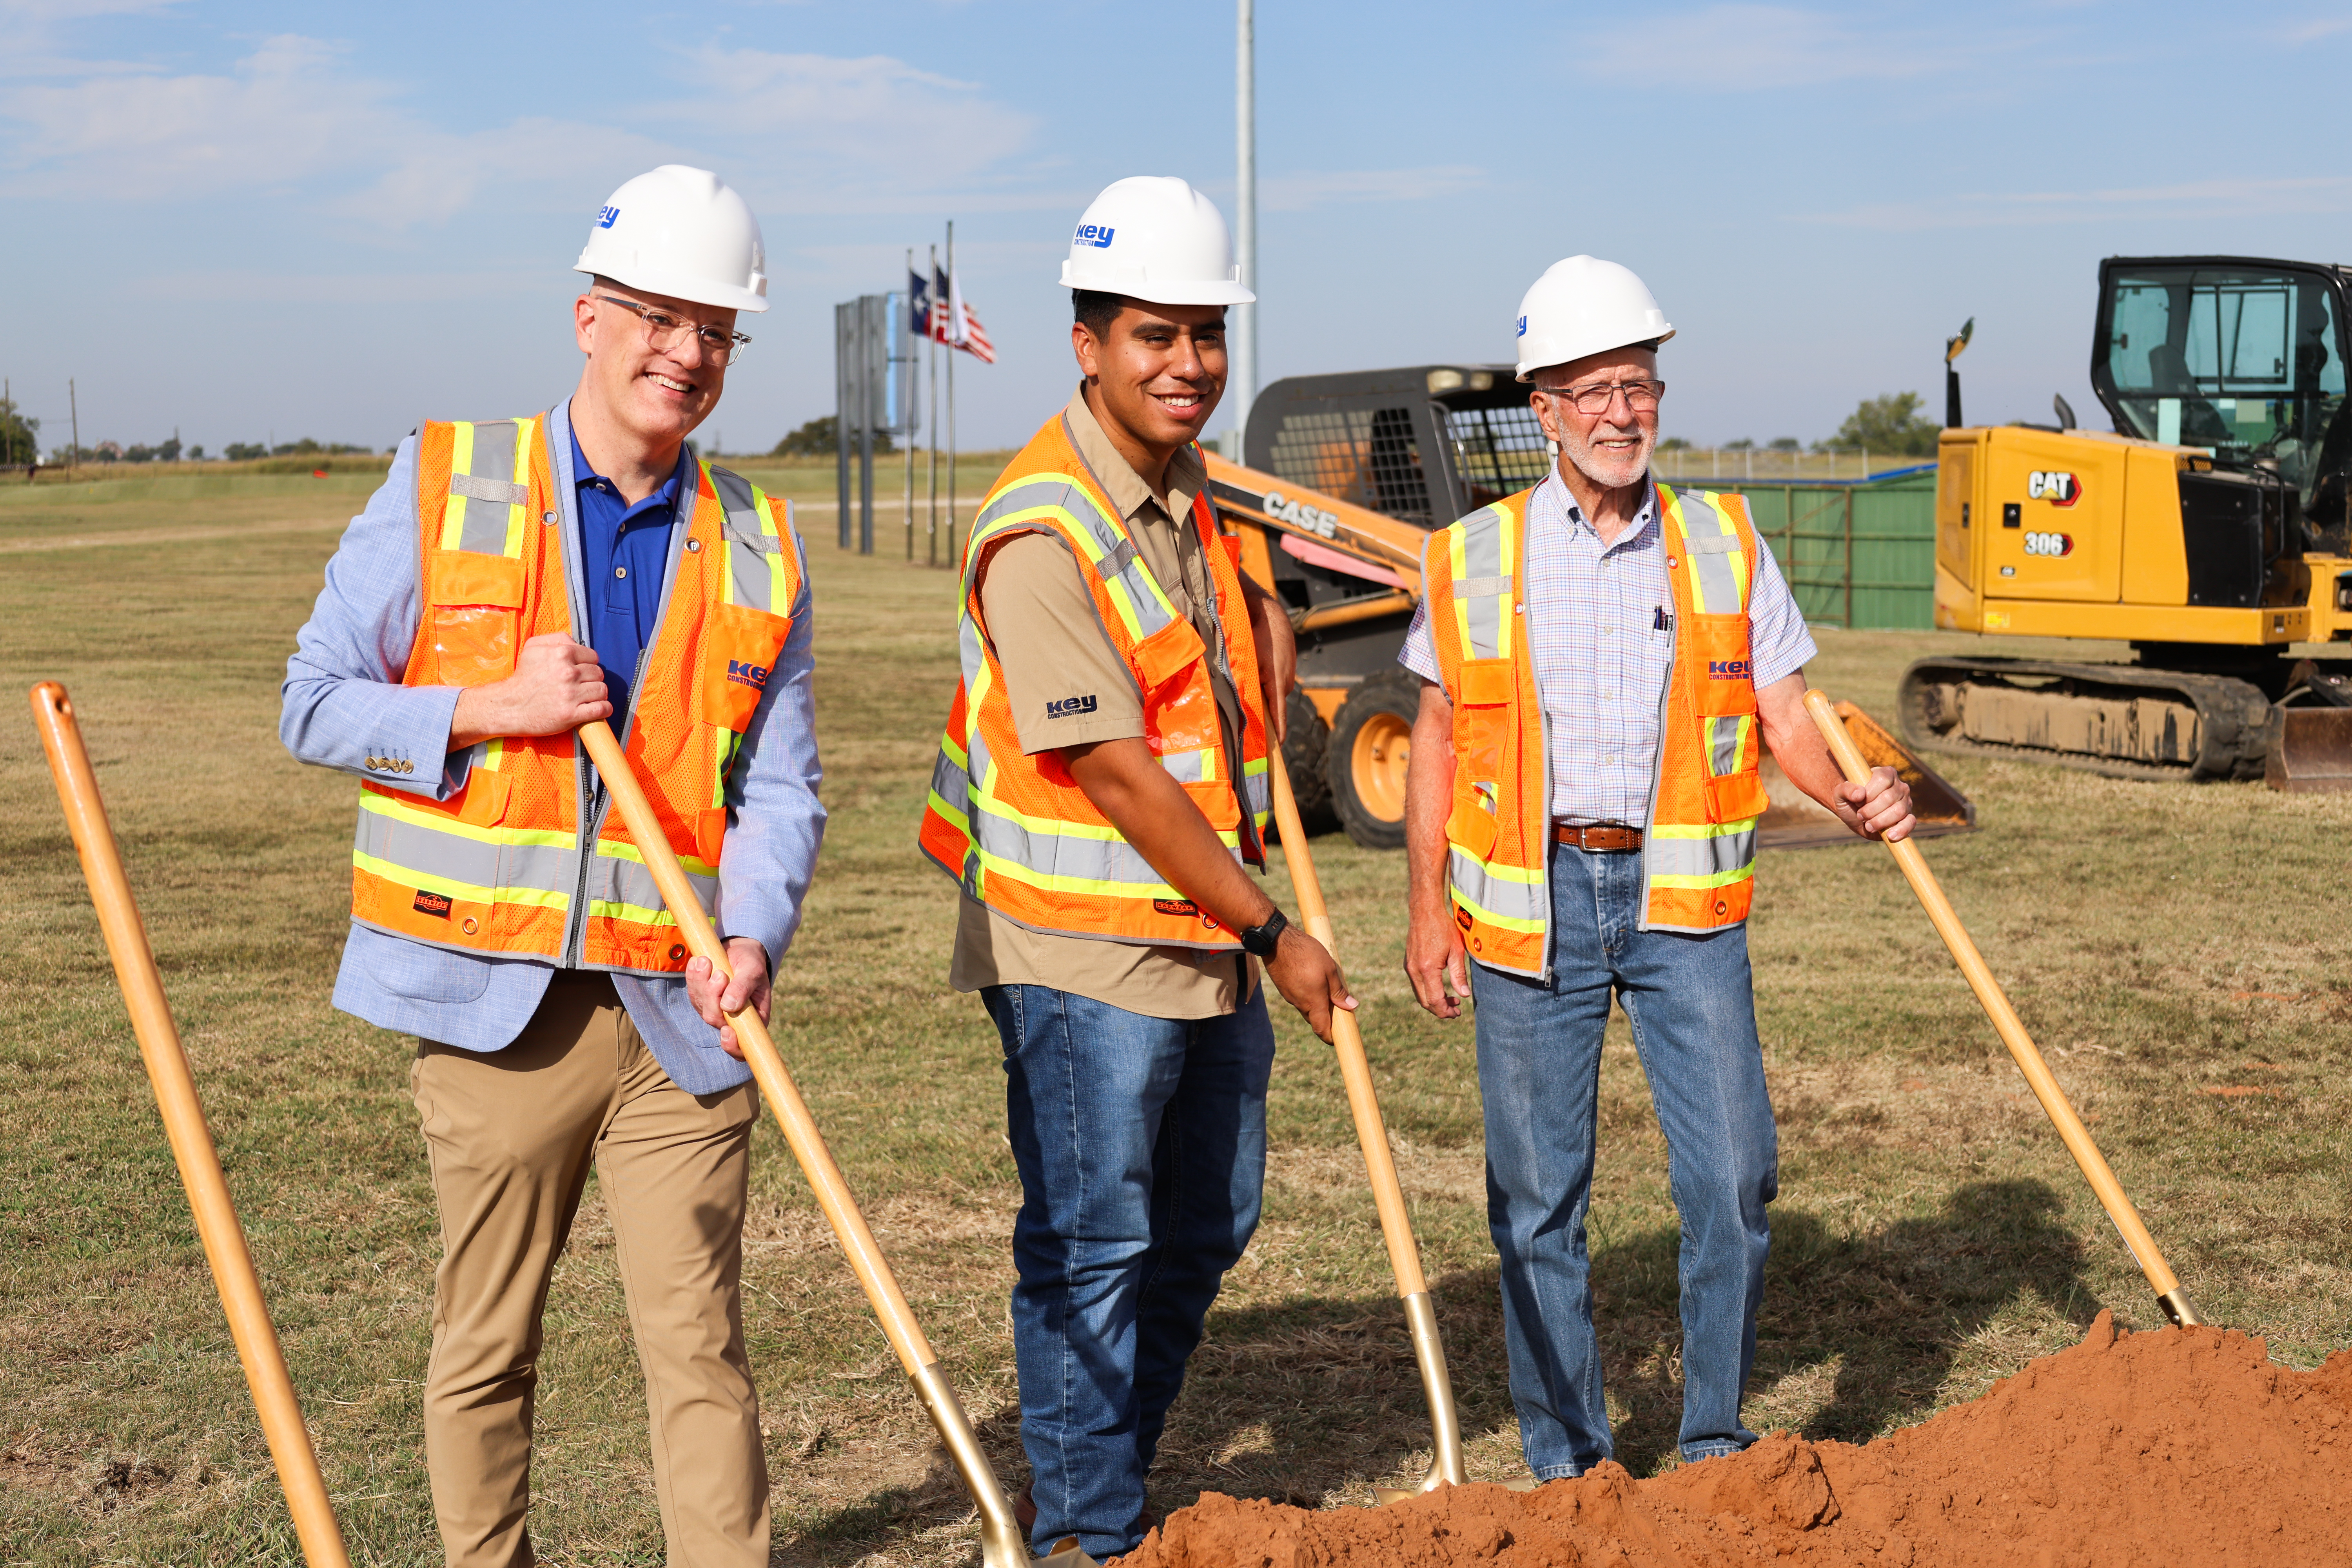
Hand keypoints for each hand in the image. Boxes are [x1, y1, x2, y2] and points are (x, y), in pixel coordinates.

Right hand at [449, 633, 610, 745]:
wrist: (509, 706)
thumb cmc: (523, 677)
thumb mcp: (533, 647)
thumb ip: (558, 639)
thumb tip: (577, 644)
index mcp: (561, 654)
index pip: (593, 657)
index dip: (588, 665)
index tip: (580, 672)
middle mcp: (568, 672)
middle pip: (599, 674)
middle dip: (591, 680)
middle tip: (580, 686)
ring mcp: (571, 694)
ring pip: (602, 691)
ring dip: (597, 695)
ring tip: (585, 698)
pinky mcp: (572, 714)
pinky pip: (602, 709)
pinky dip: (603, 710)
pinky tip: (594, 709)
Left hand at [685, 937, 771, 1059]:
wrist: (739, 950)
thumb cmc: (751, 962)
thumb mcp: (752, 970)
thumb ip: (742, 987)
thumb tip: (729, 1007)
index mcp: (753, 1020)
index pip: (743, 1046)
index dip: (733, 1045)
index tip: (727, 1030)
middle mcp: (733, 1019)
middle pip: (715, 1020)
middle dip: (712, 996)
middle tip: (720, 974)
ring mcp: (715, 1010)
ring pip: (702, 1006)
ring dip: (701, 983)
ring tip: (706, 961)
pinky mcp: (702, 999)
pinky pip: (693, 993)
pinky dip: (693, 977)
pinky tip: (697, 962)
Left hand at [1243, 578, 1296, 743]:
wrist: (1269, 613)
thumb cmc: (1255, 636)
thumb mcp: (1245, 660)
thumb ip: (1243, 682)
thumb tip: (1238, 703)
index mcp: (1277, 681)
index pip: (1279, 713)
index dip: (1278, 731)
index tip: (1278, 745)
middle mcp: (1286, 680)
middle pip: (1273, 704)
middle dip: (1261, 708)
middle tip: (1244, 713)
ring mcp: (1288, 674)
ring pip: (1272, 691)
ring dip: (1261, 691)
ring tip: (1247, 681)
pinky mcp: (1287, 668)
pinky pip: (1275, 681)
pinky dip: (1265, 680)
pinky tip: (1256, 669)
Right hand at [1263, 924, 1355, 1042]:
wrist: (1276, 942)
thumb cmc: (1306, 953)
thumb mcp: (1329, 969)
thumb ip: (1339, 990)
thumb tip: (1351, 1006)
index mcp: (1314, 1002)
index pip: (1322, 1029)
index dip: (1330, 1037)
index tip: (1339, 1037)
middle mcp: (1300, 1003)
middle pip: (1315, 1020)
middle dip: (1326, 1018)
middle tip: (1338, 1006)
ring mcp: (1290, 997)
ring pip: (1306, 1008)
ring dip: (1316, 1005)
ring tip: (1325, 987)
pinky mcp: (1284, 989)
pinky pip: (1298, 998)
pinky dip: (1307, 996)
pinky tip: (1311, 980)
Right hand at [1404, 903, 1469, 1019]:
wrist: (1424, 911)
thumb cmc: (1443, 927)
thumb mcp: (1456, 951)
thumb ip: (1458, 975)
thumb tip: (1464, 995)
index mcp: (1427, 969)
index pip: (1435, 1000)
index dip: (1445, 1011)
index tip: (1457, 1013)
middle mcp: (1415, 970)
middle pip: (1425, 1001)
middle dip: (1440, 1010)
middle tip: (1456, 1010)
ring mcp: (1409, 967)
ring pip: (1420, 994)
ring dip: (1434, 1001)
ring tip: (1451, 1000)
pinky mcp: (1408, 963)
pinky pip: (1417, 985)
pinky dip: (1428, 991)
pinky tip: (1440, 987)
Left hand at [1836, 764, 1914, 841]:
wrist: (1856, 817)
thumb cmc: (1849, 801)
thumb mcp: (1840, 794)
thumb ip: (1845, 790)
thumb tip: (1860, 794)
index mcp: (1885, 773)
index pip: (1882, 779)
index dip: (1869, 793)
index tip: (1858, 802)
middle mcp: (1899, 786)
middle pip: (1889, 797)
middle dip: (1871, 810)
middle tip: (1860, 816)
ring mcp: (1906, 801)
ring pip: (1899, 811)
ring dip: (1880, 821)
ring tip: (1869, 825)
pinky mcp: (1908, 817)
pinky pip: (1911, 822)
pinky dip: (1901, 830)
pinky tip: (1889, 835)